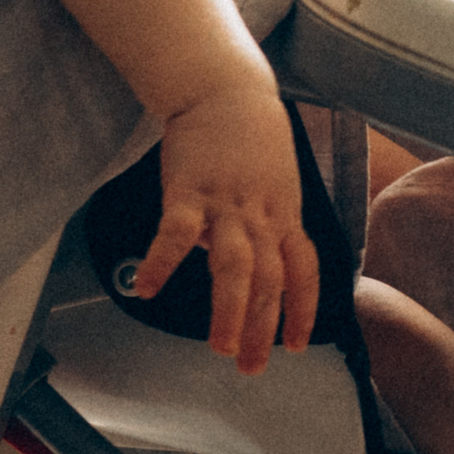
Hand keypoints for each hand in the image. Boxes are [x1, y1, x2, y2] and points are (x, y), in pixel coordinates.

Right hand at [131, 84, 320, 371]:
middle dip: (263, 327)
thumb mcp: (274, 181)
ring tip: (220, 347)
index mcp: (284, 213)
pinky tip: (148, 290)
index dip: (303, 309)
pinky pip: (176, 233)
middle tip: (253, 366)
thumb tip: (245, 263)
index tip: (296, 344)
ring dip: (230, 310)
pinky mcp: (190, 190)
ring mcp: (227, 203)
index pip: (304, 269)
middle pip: (269, 278)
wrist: (225, 88)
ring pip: (234, 265)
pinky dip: (163, 263)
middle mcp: (261, 214)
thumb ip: (265, 222)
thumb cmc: (250, 136)